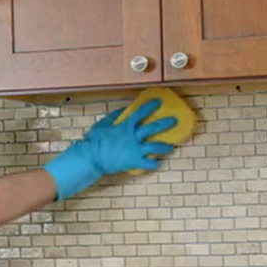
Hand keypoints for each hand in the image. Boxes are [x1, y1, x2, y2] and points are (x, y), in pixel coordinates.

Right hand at [44, 98, 176, 199]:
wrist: (92, 158)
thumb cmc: (94, 141)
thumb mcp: (101, 125)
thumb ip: (113, 117)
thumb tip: (123, 109)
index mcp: (126, 126)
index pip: (141, 113)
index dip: (150, 106)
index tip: (158, 102)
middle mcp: (134, 137)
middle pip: (153, 128)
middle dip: (165, 123)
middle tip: (175, 121)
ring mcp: (136, 150)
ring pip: (155, 147)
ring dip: (164, 147)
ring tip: (171, 147)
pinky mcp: (135, 162)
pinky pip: (148, 164)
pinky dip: (153, 164)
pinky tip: (156, 164)